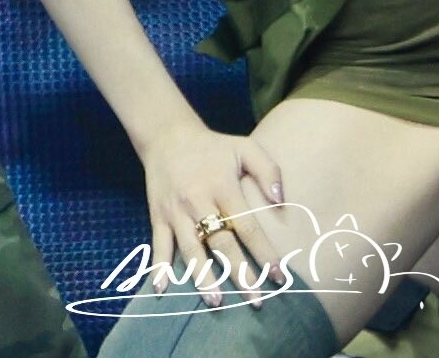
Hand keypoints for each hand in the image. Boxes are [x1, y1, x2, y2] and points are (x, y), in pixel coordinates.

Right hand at [139, 120, 284, 307]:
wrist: (168, 136)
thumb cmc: (213, 147)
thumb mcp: (245, 147)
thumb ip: (268, 170)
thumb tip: (281, 202)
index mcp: (223, 186)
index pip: (247, 225)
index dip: (263, 252)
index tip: (278, 276)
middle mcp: (199, 201)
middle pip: (221, 242)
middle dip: (239, 273)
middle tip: (255, 300)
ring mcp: (177, 211)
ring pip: (191, 249)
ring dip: (203, 277)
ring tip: (216, 302)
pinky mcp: (158, 215)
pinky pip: (158, 245)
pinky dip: (159, 267)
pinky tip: (162, 290)